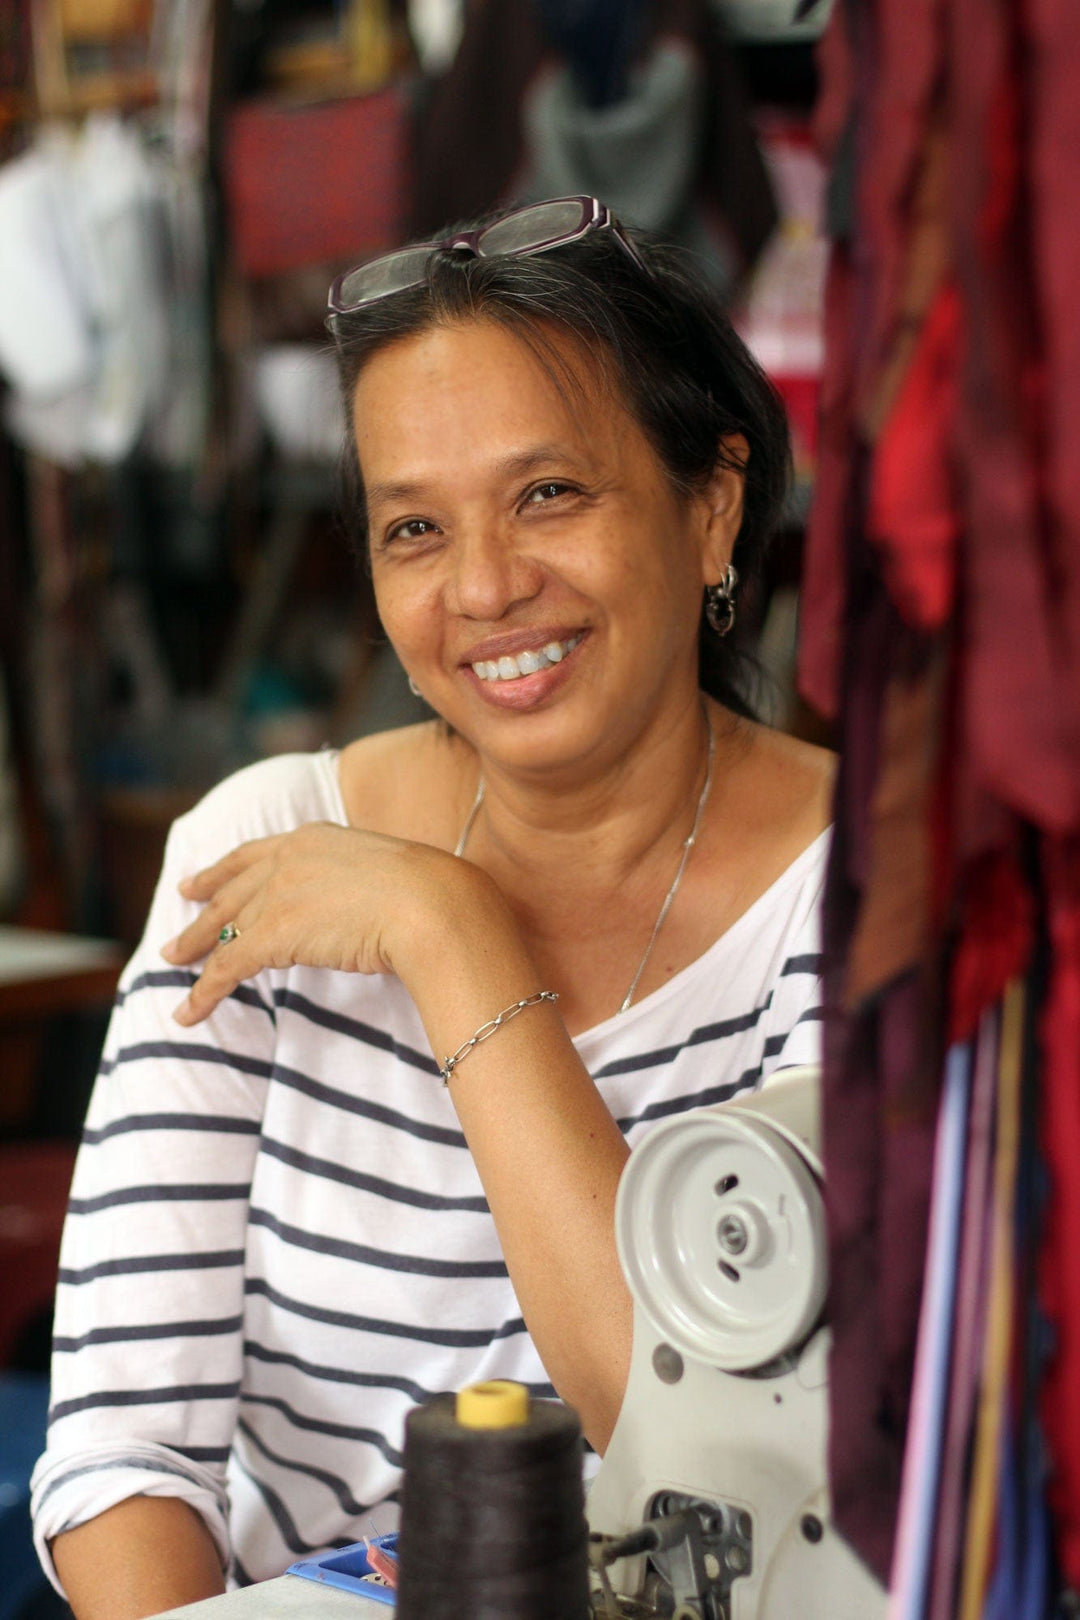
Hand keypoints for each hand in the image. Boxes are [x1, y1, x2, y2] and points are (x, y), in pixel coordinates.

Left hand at [161, 822, 462, 1025]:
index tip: (199, 881)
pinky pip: (226, 967)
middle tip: (178, 921)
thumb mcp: (388, 875)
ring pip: (222, 927)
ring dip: (194, 948)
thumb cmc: (429, 894)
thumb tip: (368, 905)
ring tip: (171, 964)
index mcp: (314, 837)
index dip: (222, 870)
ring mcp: (277, 893)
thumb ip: (361, 884)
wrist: (431, 903)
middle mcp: (288, 857)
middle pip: (230, 889)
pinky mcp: (273, 933)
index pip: (254, 854)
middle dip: (200, 908)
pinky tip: (188, 1013)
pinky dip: (203, 993)